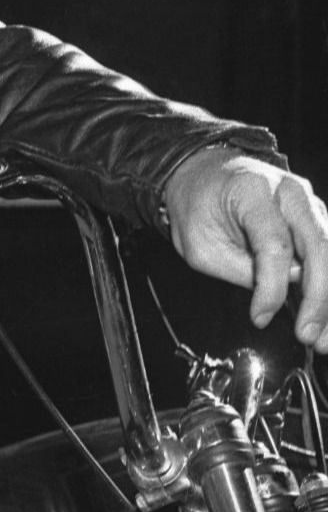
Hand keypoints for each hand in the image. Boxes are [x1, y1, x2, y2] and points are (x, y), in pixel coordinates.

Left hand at [163, 148, 327, 350]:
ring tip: (323, 337)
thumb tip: (283, 291)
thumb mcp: (199, 243)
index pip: (275, 244)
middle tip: (309, 335)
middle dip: (319, 297)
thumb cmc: (197, 206)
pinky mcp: (318, 219)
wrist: (204, 174)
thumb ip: (240, 267)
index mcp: (255, 191)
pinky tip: (326, 317)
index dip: (271, 287)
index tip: (260, 317)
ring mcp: (310, 204)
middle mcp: (292, 193)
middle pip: (320, 247)